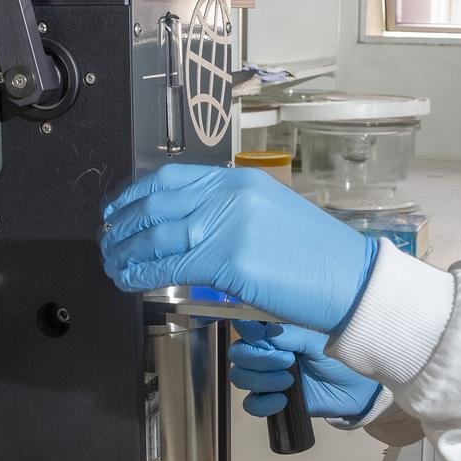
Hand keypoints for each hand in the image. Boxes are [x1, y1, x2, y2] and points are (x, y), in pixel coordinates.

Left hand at [101, 165, 377, 334]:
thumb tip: (191, 235)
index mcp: (242, 181)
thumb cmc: (319, 260)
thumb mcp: (272, 219)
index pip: (173, 178)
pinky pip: (171, 266)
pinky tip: (131, 281)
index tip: (118, 209)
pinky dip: (142, 273)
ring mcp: (230, 225)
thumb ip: (232, 218)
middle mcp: (232, 195)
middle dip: (123, 224)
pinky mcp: (230, 260)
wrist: (353, 282)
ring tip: (113, 265)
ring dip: (126, 252)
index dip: (136, 194)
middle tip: (107, 241)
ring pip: (158, 236)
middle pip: (158, 204)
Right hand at [229, 320, 380, 419]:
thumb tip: (265, 330)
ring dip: (260, 380)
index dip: (247, 331)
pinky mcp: (272, 399)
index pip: (247, 327)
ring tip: (289, 381)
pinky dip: (262, 403)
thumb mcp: (319, 340)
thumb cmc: (341, 357)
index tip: (257, 335)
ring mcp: (267, 376)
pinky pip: (250, 403)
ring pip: (240, 377)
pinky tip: (282, 400)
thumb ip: (291, 334)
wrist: (356, 391)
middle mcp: (268, 352)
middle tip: (287, 362)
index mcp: (277, 332)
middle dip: (258, 359)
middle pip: (238, 353)